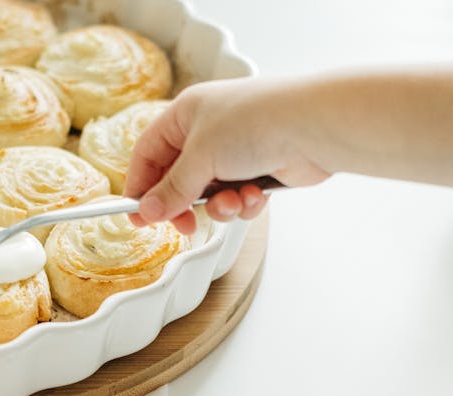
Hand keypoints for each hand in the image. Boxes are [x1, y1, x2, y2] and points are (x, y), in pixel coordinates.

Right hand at [124, 78, 331, 232]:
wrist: (313, 127)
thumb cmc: (255, 123)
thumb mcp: (201, 158)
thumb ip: (172, 189)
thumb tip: (147, 211)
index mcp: (186, 114)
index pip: (148, 153)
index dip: (140, 186)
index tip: (139, 217)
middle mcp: (208, 129)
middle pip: (178, 178)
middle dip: (184, 203)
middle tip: (184, 225)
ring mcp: (235, 150)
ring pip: (210, 193)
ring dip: (219, 205)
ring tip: (232, 202)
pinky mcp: (259, 169)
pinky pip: (237, 196)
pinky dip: (243, 202)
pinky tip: (255, 196)